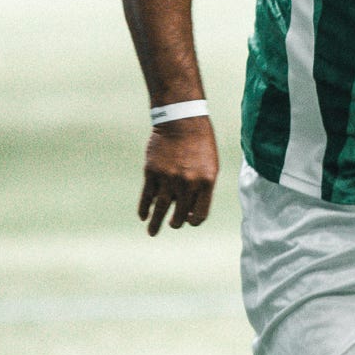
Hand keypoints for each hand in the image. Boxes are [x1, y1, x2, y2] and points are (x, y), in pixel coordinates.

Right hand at [138, 116, 217, 234]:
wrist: (182, 121)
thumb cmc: (201, 144)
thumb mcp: (211, 166)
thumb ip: (203, 188)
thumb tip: (190, 211)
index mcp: (206, 183)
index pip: (200, 214)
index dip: (194, 221)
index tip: (190, 221)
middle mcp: (187, 183)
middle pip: (180, 214)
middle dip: (176, 223)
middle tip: (173, 225)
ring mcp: (168, 178)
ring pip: (160, 209)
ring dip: (156, 223)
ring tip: (152, 233)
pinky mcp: (152, 172)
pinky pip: (146, 196)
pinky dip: (144, 208)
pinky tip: (143, 216)